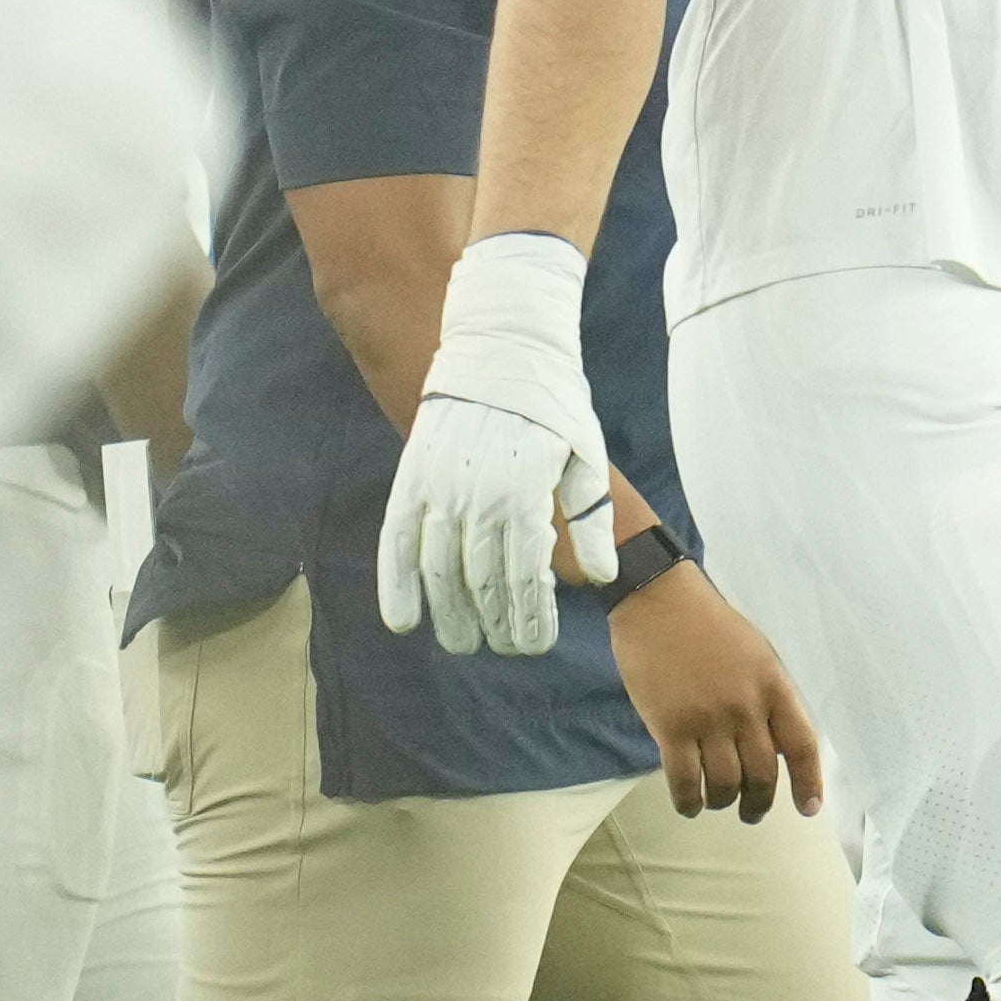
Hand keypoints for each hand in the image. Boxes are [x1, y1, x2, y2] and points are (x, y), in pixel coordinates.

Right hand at [374, 237, 614, 657]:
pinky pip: (397, 541)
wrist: (499, 351)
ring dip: (450, 613)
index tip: (536, 642)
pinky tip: (403, 621)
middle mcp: (476, 497)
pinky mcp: (410, 479)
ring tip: (464, 643)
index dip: (530, 615)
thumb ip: (593, 520)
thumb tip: (604, 577)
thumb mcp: (586, 459)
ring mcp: (437, 489)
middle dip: (496, 622)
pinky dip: (397, 583)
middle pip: (483, 581)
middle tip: (507, 649)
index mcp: (524, 495)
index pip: (526, 576)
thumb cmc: (554, 408)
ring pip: (439, 570)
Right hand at [608, 563, 827, 820]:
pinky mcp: (669, 727)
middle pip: (763, 773)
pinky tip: (689, 805)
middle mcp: (746, 707)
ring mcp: (707, 719)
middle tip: (753, 813)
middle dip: (760, 802)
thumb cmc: (711, 627)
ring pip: (725, 783)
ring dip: (723, 802)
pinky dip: (688, 801)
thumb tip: (777, 746)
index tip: (809, 808)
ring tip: (718, 804)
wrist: (659, 603)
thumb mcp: (758, 656)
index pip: (802, 745)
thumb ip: (769, 698)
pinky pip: (683, 780)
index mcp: (774, 686)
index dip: (809, 782)